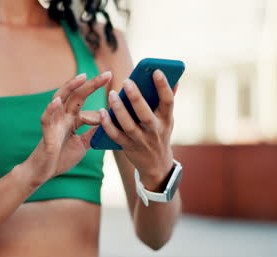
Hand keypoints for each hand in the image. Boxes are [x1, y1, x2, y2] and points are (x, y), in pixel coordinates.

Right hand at [24, 71, 111, 185]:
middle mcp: (63, 117)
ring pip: (60, 99)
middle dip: (91, 84)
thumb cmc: (61, 158)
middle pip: (77, 95)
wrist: (44, 173)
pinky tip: (57, 101)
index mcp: (72, 119)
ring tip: (82, 77)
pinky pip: (47, 119)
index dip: (100, 100)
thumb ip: (92, 132)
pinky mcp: (47, 133)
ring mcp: (54, 123)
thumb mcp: (83, 144)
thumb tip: (107, 122)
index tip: (117, 92)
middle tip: (107, 74)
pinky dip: (51, 109)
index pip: (87, 104)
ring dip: (70, 87)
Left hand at [99, 69, 176, 190]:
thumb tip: (175, 80)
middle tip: (127, 81)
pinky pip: (116, 136)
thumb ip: (167, 101)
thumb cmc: (160, 134)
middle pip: (145, 114)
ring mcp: (141, 140)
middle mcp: (155, 130)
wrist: (156, 165)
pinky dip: (107, 125)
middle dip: (136, 98)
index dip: (163, 86)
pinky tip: (102, 112)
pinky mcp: (128, 147)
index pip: (168, 102)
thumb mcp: (167, 120)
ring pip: (129, 125)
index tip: (156, 71)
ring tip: (112, 94)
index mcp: (166, 120)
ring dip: (119, 109)